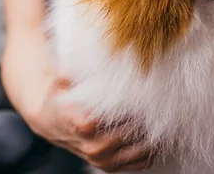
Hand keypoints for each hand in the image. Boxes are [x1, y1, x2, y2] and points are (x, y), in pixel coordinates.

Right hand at [26, 76, 154, 171]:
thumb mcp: (64, 79)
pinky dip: (151, 149)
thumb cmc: (62, 97)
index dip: (135, 102)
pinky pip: (141, 162)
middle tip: (161, 97)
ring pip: (141, 149)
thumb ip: (79, 67)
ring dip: (154, 132)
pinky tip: (154, 131)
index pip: (119, 115)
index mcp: (83, 124)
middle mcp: (93, 147)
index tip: (146, 89)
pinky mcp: (110, 167)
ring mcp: (102, 160)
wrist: (51, 123)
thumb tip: (100, 50)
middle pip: (134, 131)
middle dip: (147, 115)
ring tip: (162, 113)